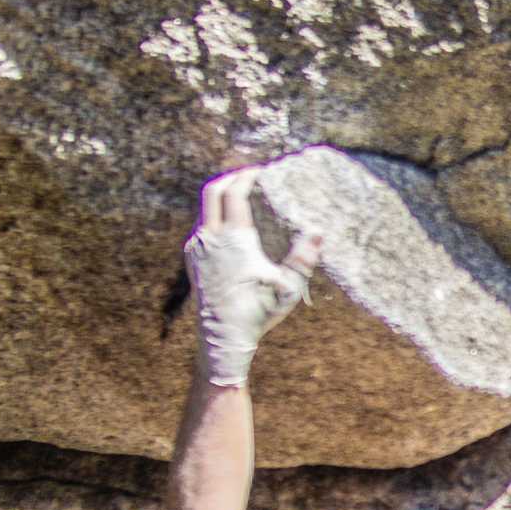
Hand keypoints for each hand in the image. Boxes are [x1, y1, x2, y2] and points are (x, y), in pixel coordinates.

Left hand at [184, 165, 321, 389]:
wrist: (221, 338)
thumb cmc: (257, 313)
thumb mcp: (287, 287)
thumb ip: (304, 258)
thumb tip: (319, 231)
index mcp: (232, 239)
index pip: (235, 192)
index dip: (248, 176)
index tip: (262, 171)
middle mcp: (209, 238)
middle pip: (213, 191)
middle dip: (231, 177)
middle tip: (250, 175)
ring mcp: (196, 248)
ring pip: (205, 208)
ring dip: (223, 197)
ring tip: (243, 197)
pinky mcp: (192, 260)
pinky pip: (202, 226)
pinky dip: (216, 216)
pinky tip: (231, 226)